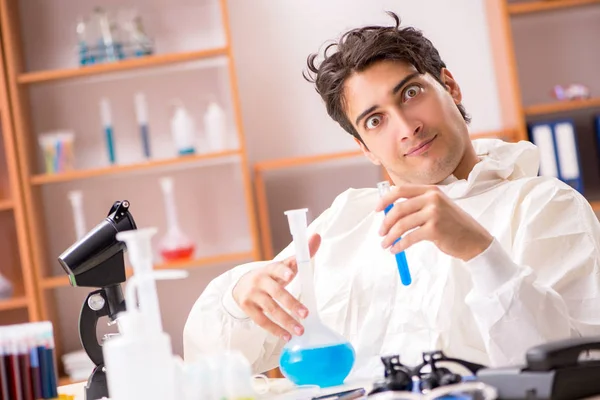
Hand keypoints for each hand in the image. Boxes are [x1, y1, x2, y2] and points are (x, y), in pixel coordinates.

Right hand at [232, 234, 321, 340]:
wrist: (242, 284)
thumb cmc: (270, 275)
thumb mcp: (283, 265)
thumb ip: (301, 255)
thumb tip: (317, 236)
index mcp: (271, 268)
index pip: (278, 268)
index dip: (284, 270)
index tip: (291, 274)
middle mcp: (260, 281)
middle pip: (277, 293)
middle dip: (291, 304)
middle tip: (305, 314)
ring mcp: (252, 295)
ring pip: (270, 309)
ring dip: (285, 321)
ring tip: (299, 330)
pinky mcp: (248, 308)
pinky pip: (262, 321)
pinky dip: (275, 330)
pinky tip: (286, 336)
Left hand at [376, 185, 491, 260]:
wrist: (474, 239)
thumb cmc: (452, 225)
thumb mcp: (437, 207)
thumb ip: (417, 206)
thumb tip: (389, 211)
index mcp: (431, 190)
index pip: (401, 190)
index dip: (386, 199)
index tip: (377, 210)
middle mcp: (432, 199)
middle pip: (398, 209)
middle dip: (386, 222)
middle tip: (381, 233)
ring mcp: (434, 213)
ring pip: (401, 225)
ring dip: (390, 236)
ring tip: (385, 244)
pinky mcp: (434, 229)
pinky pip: (409, 238)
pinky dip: (399, 245)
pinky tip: (396, 249)